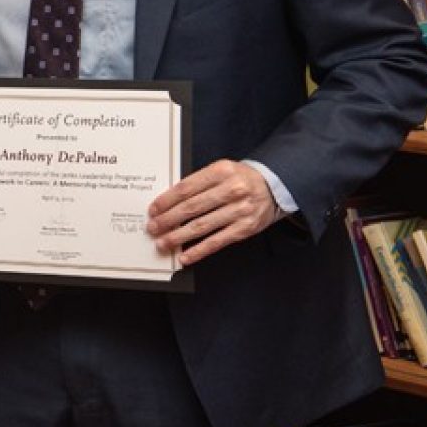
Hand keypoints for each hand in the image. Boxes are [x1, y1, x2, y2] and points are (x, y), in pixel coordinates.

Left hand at [146, 159, 281, 266]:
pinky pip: (217, 242)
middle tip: (153, 228)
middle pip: (192, 208)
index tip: (153, 210)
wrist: (273, 186)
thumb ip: (198, 182)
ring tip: (163, 243)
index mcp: (221, 171)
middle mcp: (232, 190)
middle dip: (168, 220)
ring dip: (178, 237)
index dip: (166, 201)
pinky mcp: (245, 228)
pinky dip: (199, 251)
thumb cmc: (239, 178)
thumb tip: (168, 202)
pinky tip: (185, 256)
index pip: (186, 188)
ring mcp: (240, 210)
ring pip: (202, 226)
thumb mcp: (220, 170)